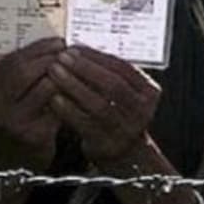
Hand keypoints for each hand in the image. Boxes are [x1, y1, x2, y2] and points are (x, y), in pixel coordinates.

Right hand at [0, 38, 64, 171]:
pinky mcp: (34, 135)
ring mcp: (12, 122)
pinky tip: (80, 89)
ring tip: (76, 69)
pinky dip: (70, 95)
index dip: (38, 48)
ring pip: (45, 86)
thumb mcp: (7, 96)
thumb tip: (53, 44)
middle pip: (25, 71)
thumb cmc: (13, 121)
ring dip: (65, 75)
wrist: (8, 167)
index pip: (13, 60)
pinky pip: (58, 107)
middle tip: (69, 53)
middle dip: (51, 58)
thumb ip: (20, 73)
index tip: (58, 41)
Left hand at [47, 46, 160, 165]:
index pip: (123, 68)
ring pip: (98, 104)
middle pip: (113, 85)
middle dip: (85, 68)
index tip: (75, 47)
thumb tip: (79, 49)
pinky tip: (54, 98)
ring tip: (55, 72)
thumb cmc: (119, 115)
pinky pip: (85, 124)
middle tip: (63, 56)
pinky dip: (68, 109)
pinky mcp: (107, 145)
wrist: (126, 156)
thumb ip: (109, 74)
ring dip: (74, 85)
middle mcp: (141, 111)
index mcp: (149, 92)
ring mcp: (126, 130)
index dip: (97, 56)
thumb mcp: (125, 94)